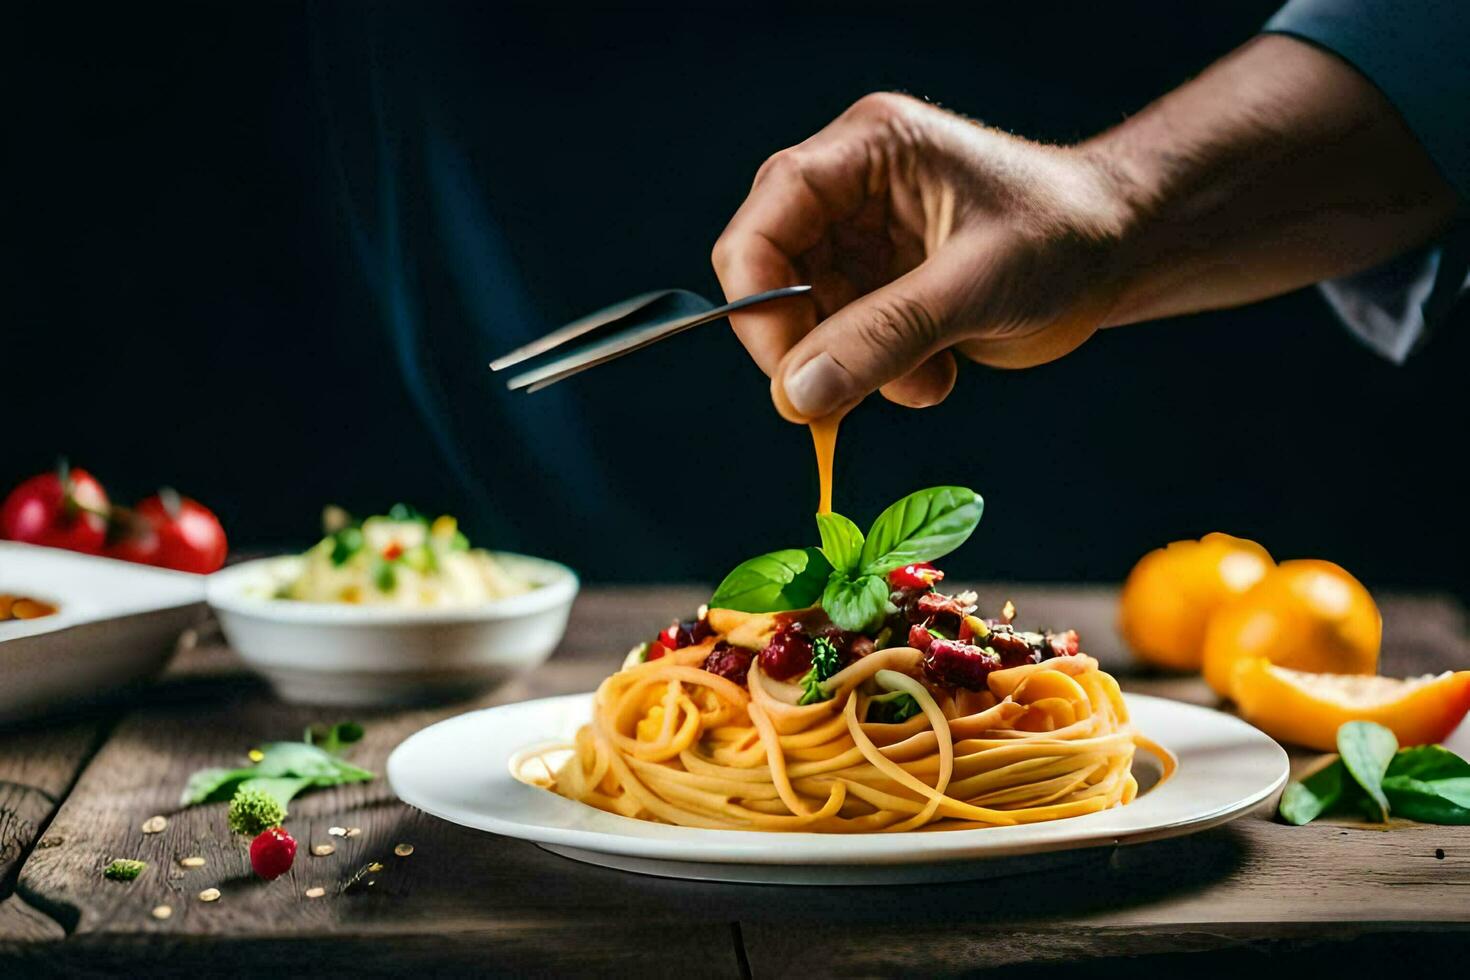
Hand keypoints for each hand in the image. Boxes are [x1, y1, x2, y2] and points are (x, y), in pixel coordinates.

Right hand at [711, 92, 1132, 421]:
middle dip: (805, 342)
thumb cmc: (1064, 237)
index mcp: (868, 151)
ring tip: (926, 383)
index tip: (787, 367)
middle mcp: (852, 189)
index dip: (759, 293)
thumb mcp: (975, 286)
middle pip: (770, 270)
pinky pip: (842, 342)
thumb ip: (884, 335)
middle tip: (835, 399)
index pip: (767, 216)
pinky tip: (936, 376)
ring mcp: (862, 238)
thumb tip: (796, 394)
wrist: (1122, 251)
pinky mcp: (878, 284)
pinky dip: (877, 375)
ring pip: (804, 317)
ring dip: (852, 368)